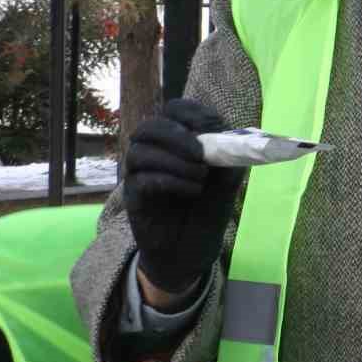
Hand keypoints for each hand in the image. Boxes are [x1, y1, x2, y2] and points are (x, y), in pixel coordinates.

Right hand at [123, 98, 242, 297]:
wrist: (192, 252)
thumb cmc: (208, 211)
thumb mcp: (228, 182)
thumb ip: (227, 156)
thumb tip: (224, 133)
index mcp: (178, 140)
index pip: (174, 109)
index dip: (190, 112)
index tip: (209, 125)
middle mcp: (155, 151)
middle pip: (150, 126)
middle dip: (176, 135)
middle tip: (200, 154)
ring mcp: (140, 173)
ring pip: (140, 149)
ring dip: (174, 160)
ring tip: (200, 178)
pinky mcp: (133, 196)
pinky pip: (140, 178)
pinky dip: (168, 180)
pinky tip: (191, 190)